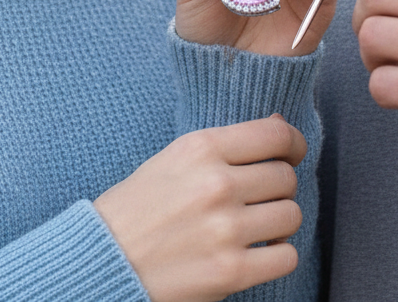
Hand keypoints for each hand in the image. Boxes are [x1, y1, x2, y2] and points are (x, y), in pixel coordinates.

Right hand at [93, 114, 306, 301]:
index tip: (292, 153)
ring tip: (256, 226)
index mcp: (201, 147)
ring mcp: (226, 229)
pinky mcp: (231, 272)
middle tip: (259, 197)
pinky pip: (287, 257)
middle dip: (279, 188)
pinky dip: (277, 256)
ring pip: (292, 215)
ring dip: (279, 222)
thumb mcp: (175, 158)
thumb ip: (226, 144)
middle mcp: (217, 183)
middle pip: (286, 176)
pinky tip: (256, 252)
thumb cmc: (138, 207)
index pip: (276, 134)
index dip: (294, 142)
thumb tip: (280, 125)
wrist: (104, 260)